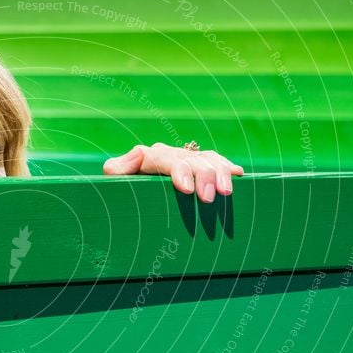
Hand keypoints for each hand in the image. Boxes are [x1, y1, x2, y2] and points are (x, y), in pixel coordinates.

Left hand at [103, 142, 243, 202]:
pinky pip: (217, 162)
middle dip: (203, 177)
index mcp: (151, 157)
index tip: (187, 190)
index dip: (179, 172)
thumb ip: (118, 168)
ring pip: (209, 160)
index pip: (167, 160)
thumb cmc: (123, 192)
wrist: (132, 197)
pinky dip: (228, 168)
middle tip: (208, 199)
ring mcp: (188, 160)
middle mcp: (172, 155)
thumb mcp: (115, 182)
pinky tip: (238, 175)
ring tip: (226, 193)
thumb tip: (140, 152)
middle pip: (192, 160)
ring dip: (220, 174)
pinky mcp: (200, 167)